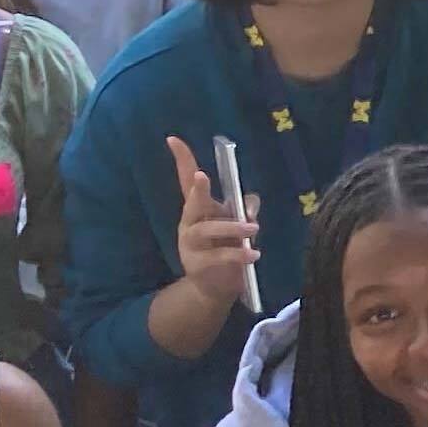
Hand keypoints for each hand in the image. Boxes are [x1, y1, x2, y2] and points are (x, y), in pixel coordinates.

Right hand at [162, 136, 259, 302]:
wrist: (214, 287)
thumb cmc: (225, 248)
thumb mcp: (236, 225)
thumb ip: (245, 209)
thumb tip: (250, 204)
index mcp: (197, 209)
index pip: (187, 181)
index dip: (182, 160)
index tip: (173, 139)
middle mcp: (189, 223)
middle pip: (191, 203)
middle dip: (197, 190)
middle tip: (201, 177)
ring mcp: (190, 244)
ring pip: (206, 229)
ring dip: (232, 227)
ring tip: (253, 228)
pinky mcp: (198, 264)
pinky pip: (220, 256)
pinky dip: (239, 254)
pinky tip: (254, 254)